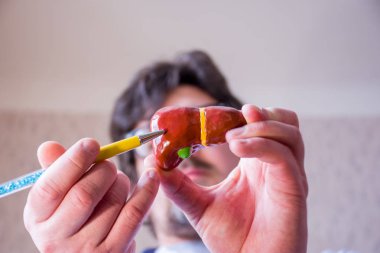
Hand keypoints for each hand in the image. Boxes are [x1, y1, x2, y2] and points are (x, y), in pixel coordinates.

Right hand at [24, 138, 158, 252]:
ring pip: (113, 201)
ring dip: (122, 182)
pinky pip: (135, 213)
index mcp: (38, 218)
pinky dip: (146, 190)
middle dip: (103, 170)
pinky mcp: (115, 252)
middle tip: (109, 166)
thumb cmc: (72, 219)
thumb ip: (55, 172)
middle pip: (84, 194)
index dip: (73, 161)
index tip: (92, 144)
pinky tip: (151, 177)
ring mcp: (86, 249)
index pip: (50, 188)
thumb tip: (48, 147)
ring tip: (119, 181)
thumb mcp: (55, 200)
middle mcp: (56, 238)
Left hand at [151, 105, 307, 252]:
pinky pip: (283, 155)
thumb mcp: (198, 205)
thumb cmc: (232, 238)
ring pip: (289, 132)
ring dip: (260, 126)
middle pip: (284, 120)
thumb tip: (153, 164)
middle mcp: (276, 165)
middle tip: (232, 121)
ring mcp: (288, 175)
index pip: (260, 124)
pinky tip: (237, 147)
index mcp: (258, 163)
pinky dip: (260, 144)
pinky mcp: (293, 188)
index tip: (210, 114)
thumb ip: (178, 184)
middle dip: (260, 114)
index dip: (240, 115)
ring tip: (231, 138)